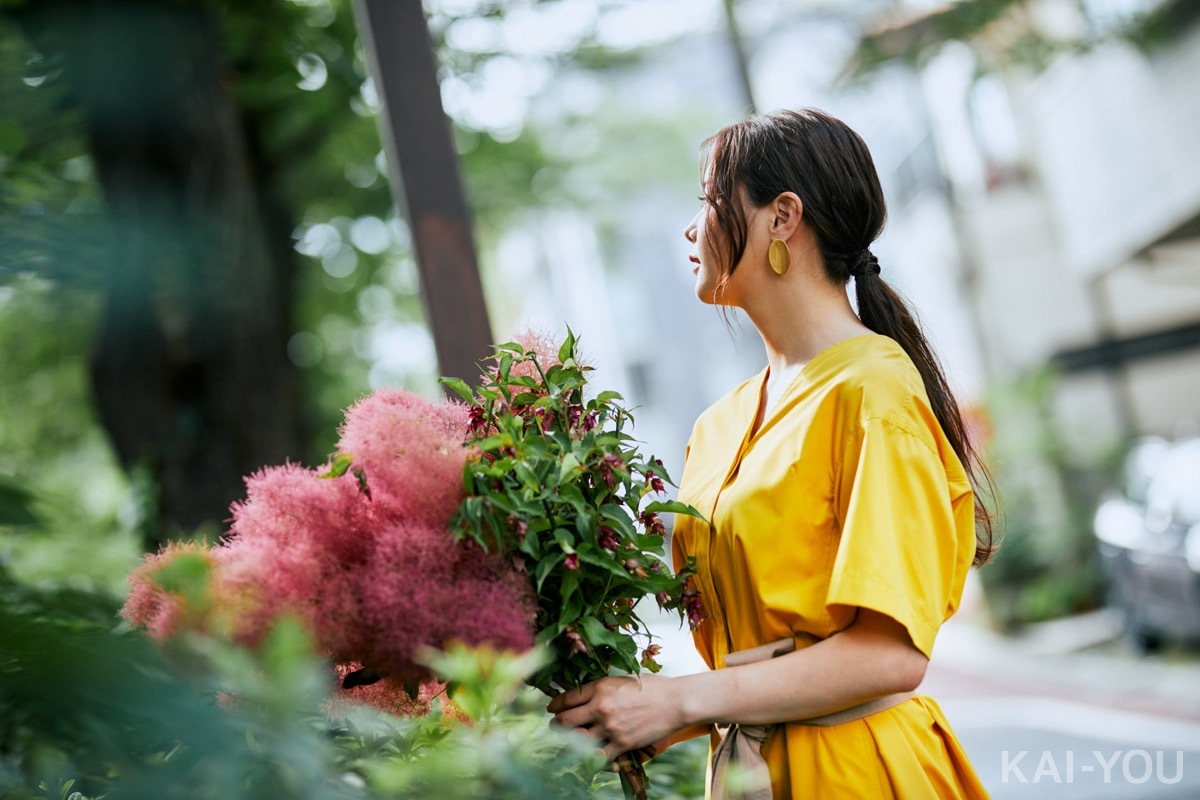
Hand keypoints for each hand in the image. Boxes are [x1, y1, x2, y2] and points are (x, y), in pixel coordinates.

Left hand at [547, 674, 685, 761]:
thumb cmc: (652, 687)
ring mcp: (610, 727)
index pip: (567, 698)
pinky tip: (586, 758)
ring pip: (578, 740)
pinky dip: (591, 758)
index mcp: (600, 687)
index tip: (551, 708)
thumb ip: (602, 688)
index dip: (555, 704)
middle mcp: (601, 707)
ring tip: (565, 745)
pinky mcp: (622, 743)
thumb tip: (585, 695)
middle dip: (557, 724)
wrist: (675, 701)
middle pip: (566, 720)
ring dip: (568, 744)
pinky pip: (598, 756)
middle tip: (554, 726)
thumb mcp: (622, 680)